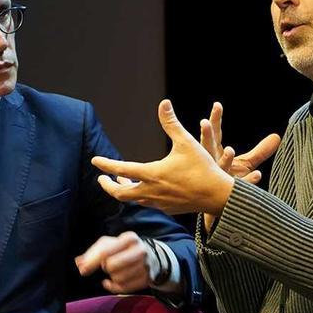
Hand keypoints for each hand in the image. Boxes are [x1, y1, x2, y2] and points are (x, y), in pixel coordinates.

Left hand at [76, 231, 152, 292]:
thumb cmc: (125, 249)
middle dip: (106, 267)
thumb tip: (79, 263)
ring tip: (117, 271)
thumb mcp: (111, 244)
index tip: (82, 269)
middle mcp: (139, 250)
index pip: (105, 251)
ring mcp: (145, 266)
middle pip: (111, 266)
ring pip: (118, 278)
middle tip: (108, 265)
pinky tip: (113, 282)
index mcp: (129, 238)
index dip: (91, 262)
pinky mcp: (147, 279)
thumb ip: (94, 252)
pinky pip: (124, 288)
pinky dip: (115, 287)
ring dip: (112, 277)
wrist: (153, 257)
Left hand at [92, 100, 235, 214]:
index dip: (105, 165)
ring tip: (124, 181)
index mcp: (152, 174)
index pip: (121, 169)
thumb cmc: (203, 168)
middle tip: (102, 179)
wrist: (217, 196)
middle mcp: (152, 191)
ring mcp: (159, 203)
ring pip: (133, 200)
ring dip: (125, 191)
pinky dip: (140, 196)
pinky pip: (148, 204)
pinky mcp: (168, 209)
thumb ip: (171, 123)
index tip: (95, 161)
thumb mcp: (186, 142)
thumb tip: (164, 103)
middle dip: (109, 186)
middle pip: (121, 194)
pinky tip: (146, 190)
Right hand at [198, 101, 280, 185]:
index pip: (215, 133)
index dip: (216, 120)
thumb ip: (260, 152)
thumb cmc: (228, 182)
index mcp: (215, 153)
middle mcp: (212, 164)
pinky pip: (236, 186)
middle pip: (207, 146)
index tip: (218, 105)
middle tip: (204, 123)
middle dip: (206, 135)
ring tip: (231, 150)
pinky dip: (248, 181)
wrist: (219, 208)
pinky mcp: (224, 192)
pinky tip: (258, 174)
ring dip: (224, 160)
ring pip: (218, 168)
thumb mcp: (246, 164)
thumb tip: (277, 136)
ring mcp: (216, 178)